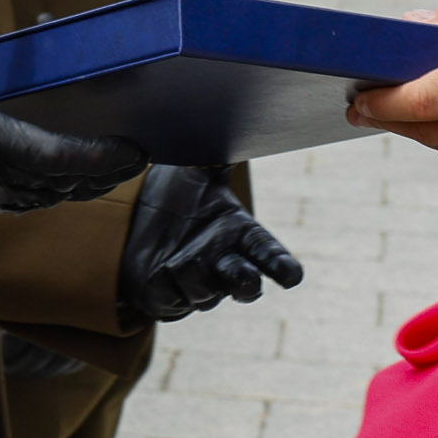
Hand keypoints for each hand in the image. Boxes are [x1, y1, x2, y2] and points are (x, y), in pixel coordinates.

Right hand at [0, 0, 142, 236]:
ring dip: (76, 186)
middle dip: (103, 174)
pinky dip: (43, 193)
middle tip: (132, 158)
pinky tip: (46, 178)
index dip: (107, 157)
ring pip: (45, 199)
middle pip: (67, 185)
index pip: (68, 158)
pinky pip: (18, 204)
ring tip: (101, 169)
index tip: (136, 150)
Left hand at [119, 167, 302, 323]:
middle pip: (246, 284)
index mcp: (244, 234)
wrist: (144, 219)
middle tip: (246, 278)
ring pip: (204, 294)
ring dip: (190, 274)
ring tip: (177, 254)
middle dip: (246, 282)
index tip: (292, 277)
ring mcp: (203, 289)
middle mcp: (228, 267)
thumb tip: (230, 134)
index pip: (269, 252)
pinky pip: (171, 301)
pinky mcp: (172, 303)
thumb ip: (214, 159)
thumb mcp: (197, 172)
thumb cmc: (183, 193)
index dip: (281, 265)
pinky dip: (163, 283)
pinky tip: (160, 267)